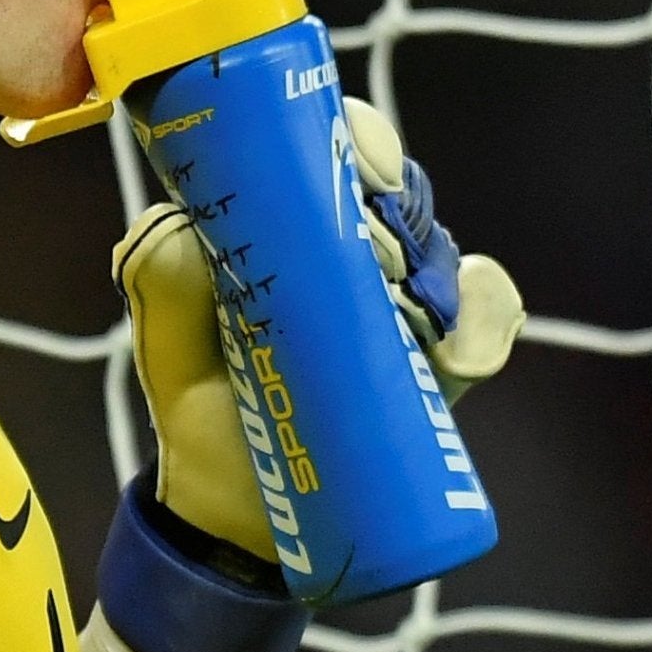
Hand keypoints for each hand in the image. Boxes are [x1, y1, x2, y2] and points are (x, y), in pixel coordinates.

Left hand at [114, 99, 524, 563]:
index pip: (342, 150)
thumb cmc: (203, 401)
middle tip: (378, 260)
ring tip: (402, 321)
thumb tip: (184, 225)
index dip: (362, 143)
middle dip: (397, 214)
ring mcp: (410, 304)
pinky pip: (488, 318)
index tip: (362, 174)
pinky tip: (450, 354)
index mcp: (294, 223)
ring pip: (447, 255)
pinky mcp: (447, 360)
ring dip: (432, 278)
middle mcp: (360, 251)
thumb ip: (163, 276)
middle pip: (405, 194)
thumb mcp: (167, 339)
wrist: (240, 508)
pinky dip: (480, 324)